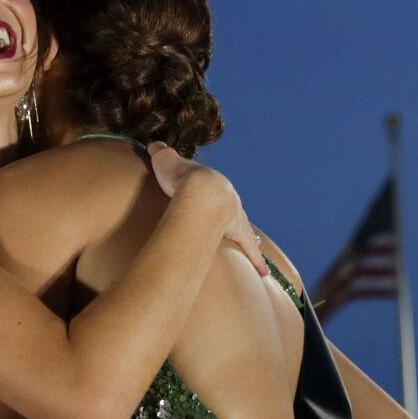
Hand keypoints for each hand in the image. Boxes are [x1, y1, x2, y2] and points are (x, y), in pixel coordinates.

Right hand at [146, 142, 266, 276]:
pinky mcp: (237, 234)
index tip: (215, 202)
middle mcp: (229, 200)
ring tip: (255, 249)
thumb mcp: (166, 160)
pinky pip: (250, 249)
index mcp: (214, 185)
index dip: (216, 197)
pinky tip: (264, 273)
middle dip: (235, 217)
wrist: (198, 189)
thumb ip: (160, 152)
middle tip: (236, 225)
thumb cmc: (181, 176)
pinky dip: (258, 261)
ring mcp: (236, 217)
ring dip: (250, 239)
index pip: (217, 191)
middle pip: (235, 210)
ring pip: (246, 229)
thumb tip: (153, 145)